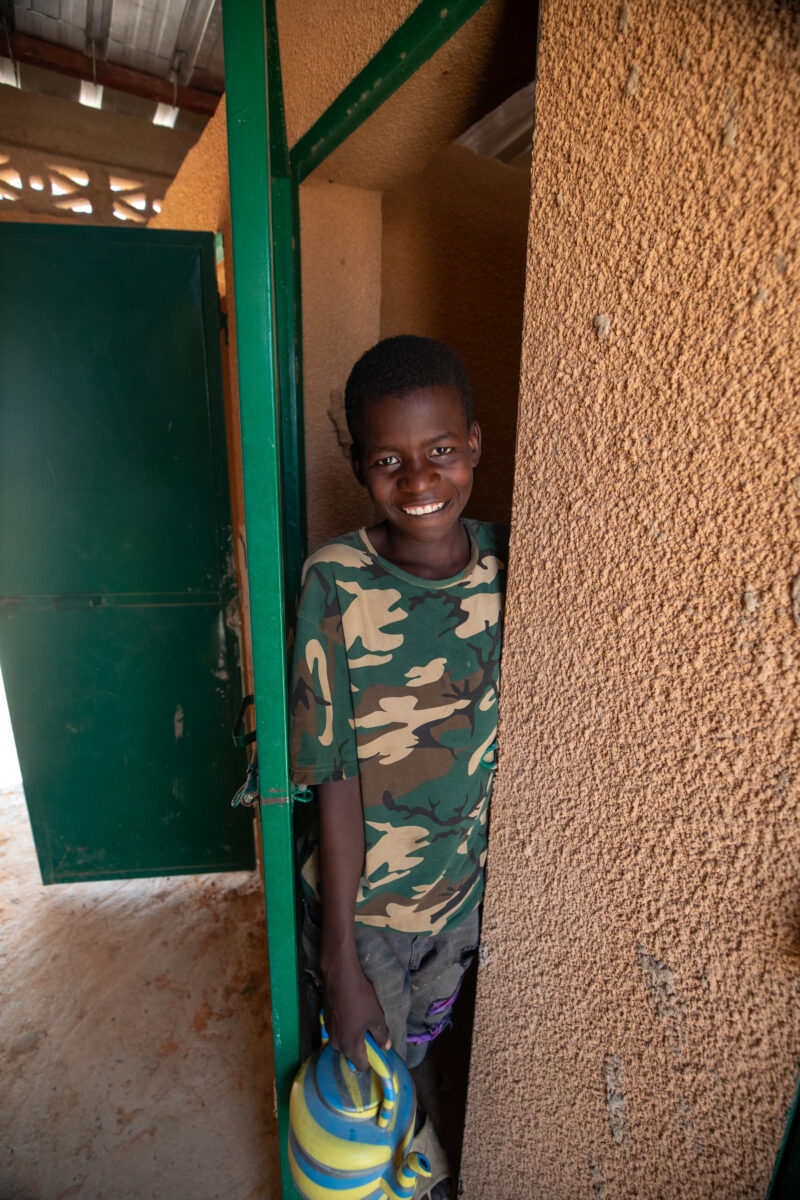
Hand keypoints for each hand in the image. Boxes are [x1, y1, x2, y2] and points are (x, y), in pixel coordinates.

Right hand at [322, 943, 390, 1071]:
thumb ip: (382, 1036)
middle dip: (363, 1045)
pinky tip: (352, 1011)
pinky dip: (346, 1026)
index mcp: (349, 1047)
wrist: (340, 975)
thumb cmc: (360, 998)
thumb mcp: (376, 1017)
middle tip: (371, 1028)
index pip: (361, 1066)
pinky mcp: (326, 1020)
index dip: (372, 1059)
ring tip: (362, 1017)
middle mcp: (336, 1044)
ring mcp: (329, 1032)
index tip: (377, 1046)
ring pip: (345, 1041)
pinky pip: (339, 1031)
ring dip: (354, 1035)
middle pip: (352, 1053)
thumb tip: (386, 1047)